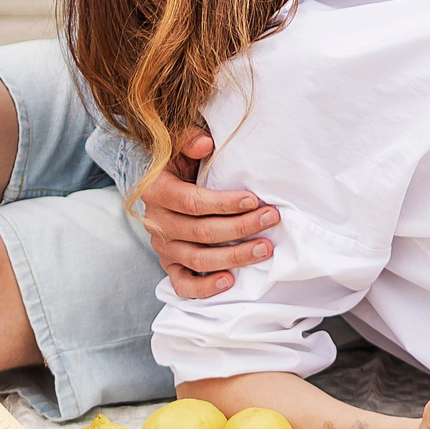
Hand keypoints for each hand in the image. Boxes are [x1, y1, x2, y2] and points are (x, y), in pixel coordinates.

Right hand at [143, 129, 277, 298]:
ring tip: (264, 249)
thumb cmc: (178, 164)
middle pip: (201, 232)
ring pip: (198, 259)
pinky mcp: (169, 266)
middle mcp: (158, 223)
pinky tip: (230, 281)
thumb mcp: (178, 145)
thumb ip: (189, 140)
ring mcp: (163, 248)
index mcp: (158, 192)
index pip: (193, 202)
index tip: (254, 201)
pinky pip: (183, 285)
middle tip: (271, 220)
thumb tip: (206, 144)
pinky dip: (205, 288)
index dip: (224, 204)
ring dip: (234, 256)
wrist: (159, 185)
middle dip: (241, 227)